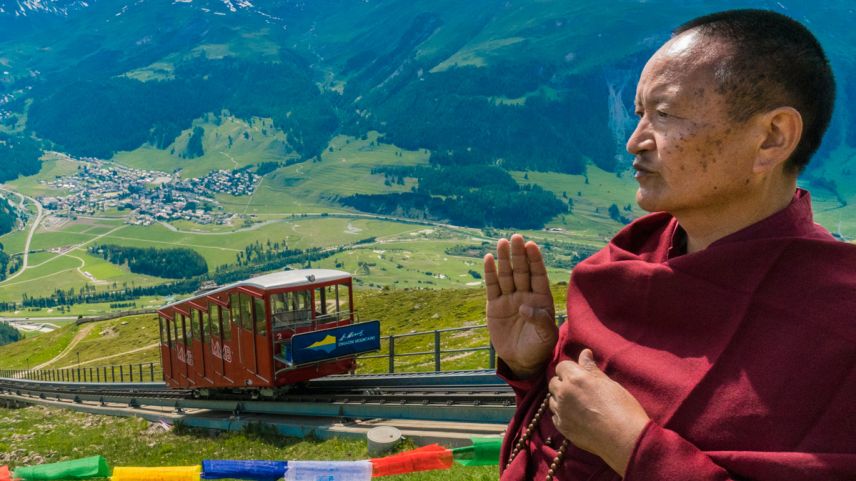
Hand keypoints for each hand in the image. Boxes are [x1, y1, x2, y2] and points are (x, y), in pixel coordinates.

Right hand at [484, 234, 556, 378]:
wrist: (521, 360)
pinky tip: (489, 258)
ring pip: (506, 275)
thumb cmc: (539, 347)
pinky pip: (492, 286)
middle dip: (519, 255)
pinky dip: (490, 273)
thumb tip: (524, 307)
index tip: (531, 245)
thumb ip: (540, 321)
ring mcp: (509, 298)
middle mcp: (525, 295)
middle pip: (521, 270)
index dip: (535, 260)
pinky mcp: (495, 305)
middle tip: (516, 238)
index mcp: (541, 299)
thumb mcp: (545, 337)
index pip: (538, 275)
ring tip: (502, 243)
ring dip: (504, 259)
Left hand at [548, 349, 649, 476]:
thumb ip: (591, 368)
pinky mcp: (562, 427)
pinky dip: (562, 414)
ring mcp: (561, 411)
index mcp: (575, 378)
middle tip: (580, 390)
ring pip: (552, 399)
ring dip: (561, 399)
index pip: (562, 366)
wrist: (624, 438)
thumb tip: (585, 353)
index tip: (580, 375)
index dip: (570, 369)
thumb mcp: (608, 383)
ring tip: (579, 405)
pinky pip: (555, 416)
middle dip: (563, 383)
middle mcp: (564, 393)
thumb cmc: (622, 408)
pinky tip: (577, 418)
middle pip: (554, 382)